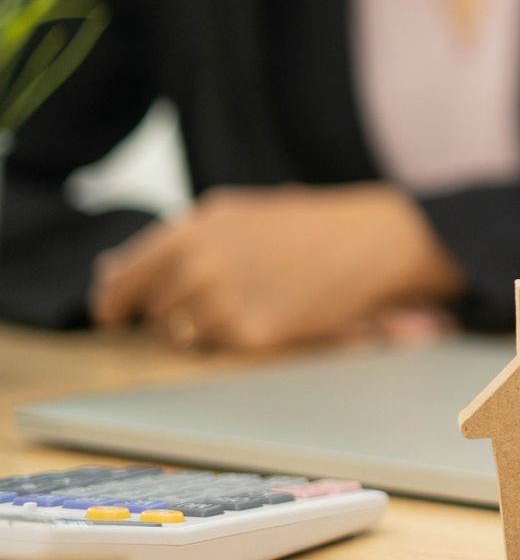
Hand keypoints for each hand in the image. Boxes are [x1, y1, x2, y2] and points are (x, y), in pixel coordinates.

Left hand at [90, 184, 462, 351]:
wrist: (369, 241)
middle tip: (214, 296)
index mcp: (189, 231)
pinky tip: (269, 309)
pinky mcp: (250, 333)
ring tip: (248, 299)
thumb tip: (109, 271)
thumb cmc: (304, 225)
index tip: (111, 315)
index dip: (112, 301)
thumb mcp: (232, 214)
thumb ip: (172, 241)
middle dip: (171, 308)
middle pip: (155, 309)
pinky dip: (236, 334)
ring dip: (203, 323)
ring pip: (183, 332)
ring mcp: (223, 301)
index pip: (123, 278)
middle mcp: (198, 265)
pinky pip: (219, 345)